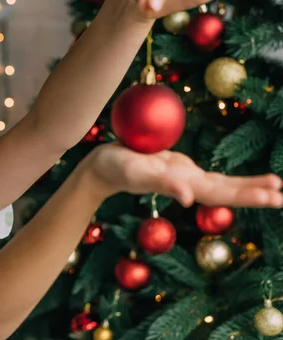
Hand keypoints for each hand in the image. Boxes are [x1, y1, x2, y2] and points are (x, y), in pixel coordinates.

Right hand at [79, 143, 282, 207]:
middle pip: (226, 191)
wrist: (101, 167)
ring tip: (275, 185)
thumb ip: (162, 183)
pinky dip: (229, 178)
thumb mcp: (136, 171)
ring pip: (221, 184)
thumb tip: (189, 198)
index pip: (221, 192)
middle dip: (256, 192)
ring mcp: (183, 177)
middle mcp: (187, 183)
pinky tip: (241, 181)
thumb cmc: (114, 167)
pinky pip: (209, 176)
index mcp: (181, 184)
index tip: (274, 195)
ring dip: (248, 186)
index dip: (248, 193)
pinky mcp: (178, 168)